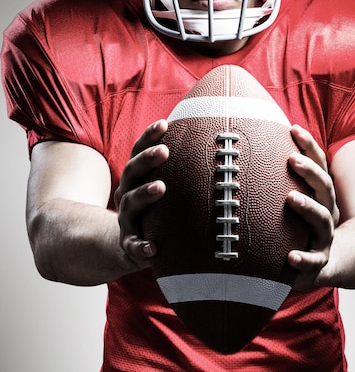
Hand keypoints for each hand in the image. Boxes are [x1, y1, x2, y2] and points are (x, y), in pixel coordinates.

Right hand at [115, 119, 168, 268]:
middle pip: (131, 172)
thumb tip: (212, 140)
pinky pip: (133, 246)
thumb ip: (177, 169)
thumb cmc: (154, 209)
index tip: (164, 123)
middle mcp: (127, 194)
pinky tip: (152, 248)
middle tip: (164, 151)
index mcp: (135, 178)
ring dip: (144, 194)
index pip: (138, 152)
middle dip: (147, 160)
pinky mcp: (129, 244)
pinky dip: (141, 247)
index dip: (148, 137)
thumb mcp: (159, 186)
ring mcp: (126, 219)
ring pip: (129, 204)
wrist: (128, 245)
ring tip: (160, 187)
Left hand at [286, 125, 339, 289]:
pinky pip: (313, 262)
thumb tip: (247, 146)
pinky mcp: (318, 262)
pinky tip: (290, 257)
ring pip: (322, 220)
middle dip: (310, 171)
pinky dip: (303, 260)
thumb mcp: (295, 199)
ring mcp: (324, 237)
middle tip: (291, 159)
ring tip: (292, 198)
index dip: (309, 146)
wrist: (324, 264)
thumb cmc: (300, 226)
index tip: (293, 129)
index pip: (319, 165)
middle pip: (324, 188)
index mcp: (321, 195)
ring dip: (308, 207)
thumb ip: (277, 179)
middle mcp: (326, 212)